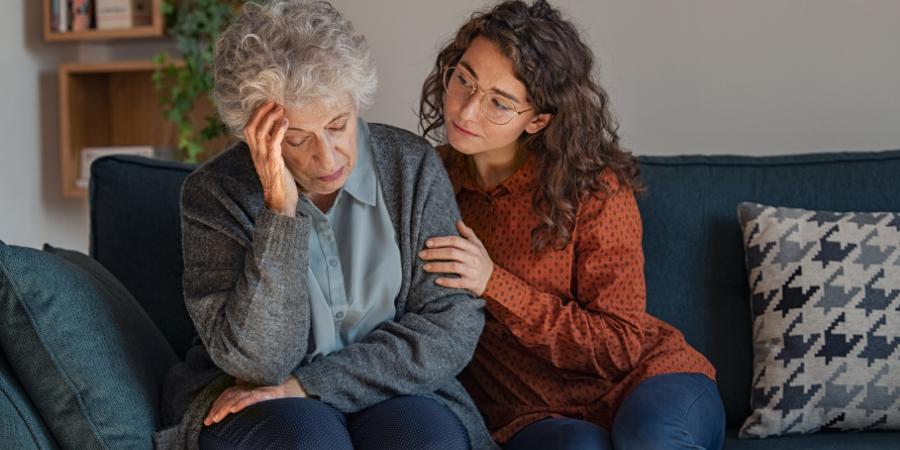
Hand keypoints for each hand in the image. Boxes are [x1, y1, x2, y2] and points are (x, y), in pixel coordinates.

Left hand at [203, 375, 307, 425]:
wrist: (300, 387)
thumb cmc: (281, 391)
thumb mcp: (262, 391)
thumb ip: (249, 389)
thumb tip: (236, 384)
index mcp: (249, 386)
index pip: (228, 393)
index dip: (217, 404)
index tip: (209, 417)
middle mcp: (252, 386)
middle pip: (228, 395)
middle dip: (216, 408)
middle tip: (208, 421)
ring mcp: (260, 389)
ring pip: (237, 397)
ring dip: (224, 408)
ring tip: (216, 418)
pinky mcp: (268, 393)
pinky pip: (252, 397)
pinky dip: (241, 403)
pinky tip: (233, 410)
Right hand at [244, 100, 298, 215]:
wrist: (280, 201)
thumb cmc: (279, 181)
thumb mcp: (273, 161)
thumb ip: (272, 148)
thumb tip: (279, 134)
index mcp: (255, 152)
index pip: (248, 129)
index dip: (255, 115)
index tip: (266, 104)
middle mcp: (256, 154)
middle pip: (251, 127)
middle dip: (260, 112)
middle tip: (272, 102)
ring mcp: (263, 159)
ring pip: (260, 133)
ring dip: (270, 118)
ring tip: (280, 109)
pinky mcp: (273, 164)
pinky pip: (272, 144)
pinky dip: (278, 131)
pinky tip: (285, 122)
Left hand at [419, 221, 492, 295]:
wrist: (494, 281)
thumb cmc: (481, 260)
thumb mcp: (478, 246)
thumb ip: (468, 234)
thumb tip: (458, 222)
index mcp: (473, 247)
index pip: (455, 241)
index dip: (440, 241)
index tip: (427, 243)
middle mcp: (474, 258)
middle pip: (451, 253)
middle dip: (434, 253)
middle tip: (421, 255)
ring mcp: (473, 271)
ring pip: (453, 267)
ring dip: (437, 266)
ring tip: (425, 267)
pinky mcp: (473, 284)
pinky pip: (458, 283)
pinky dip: (447, 282)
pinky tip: (437, 281)